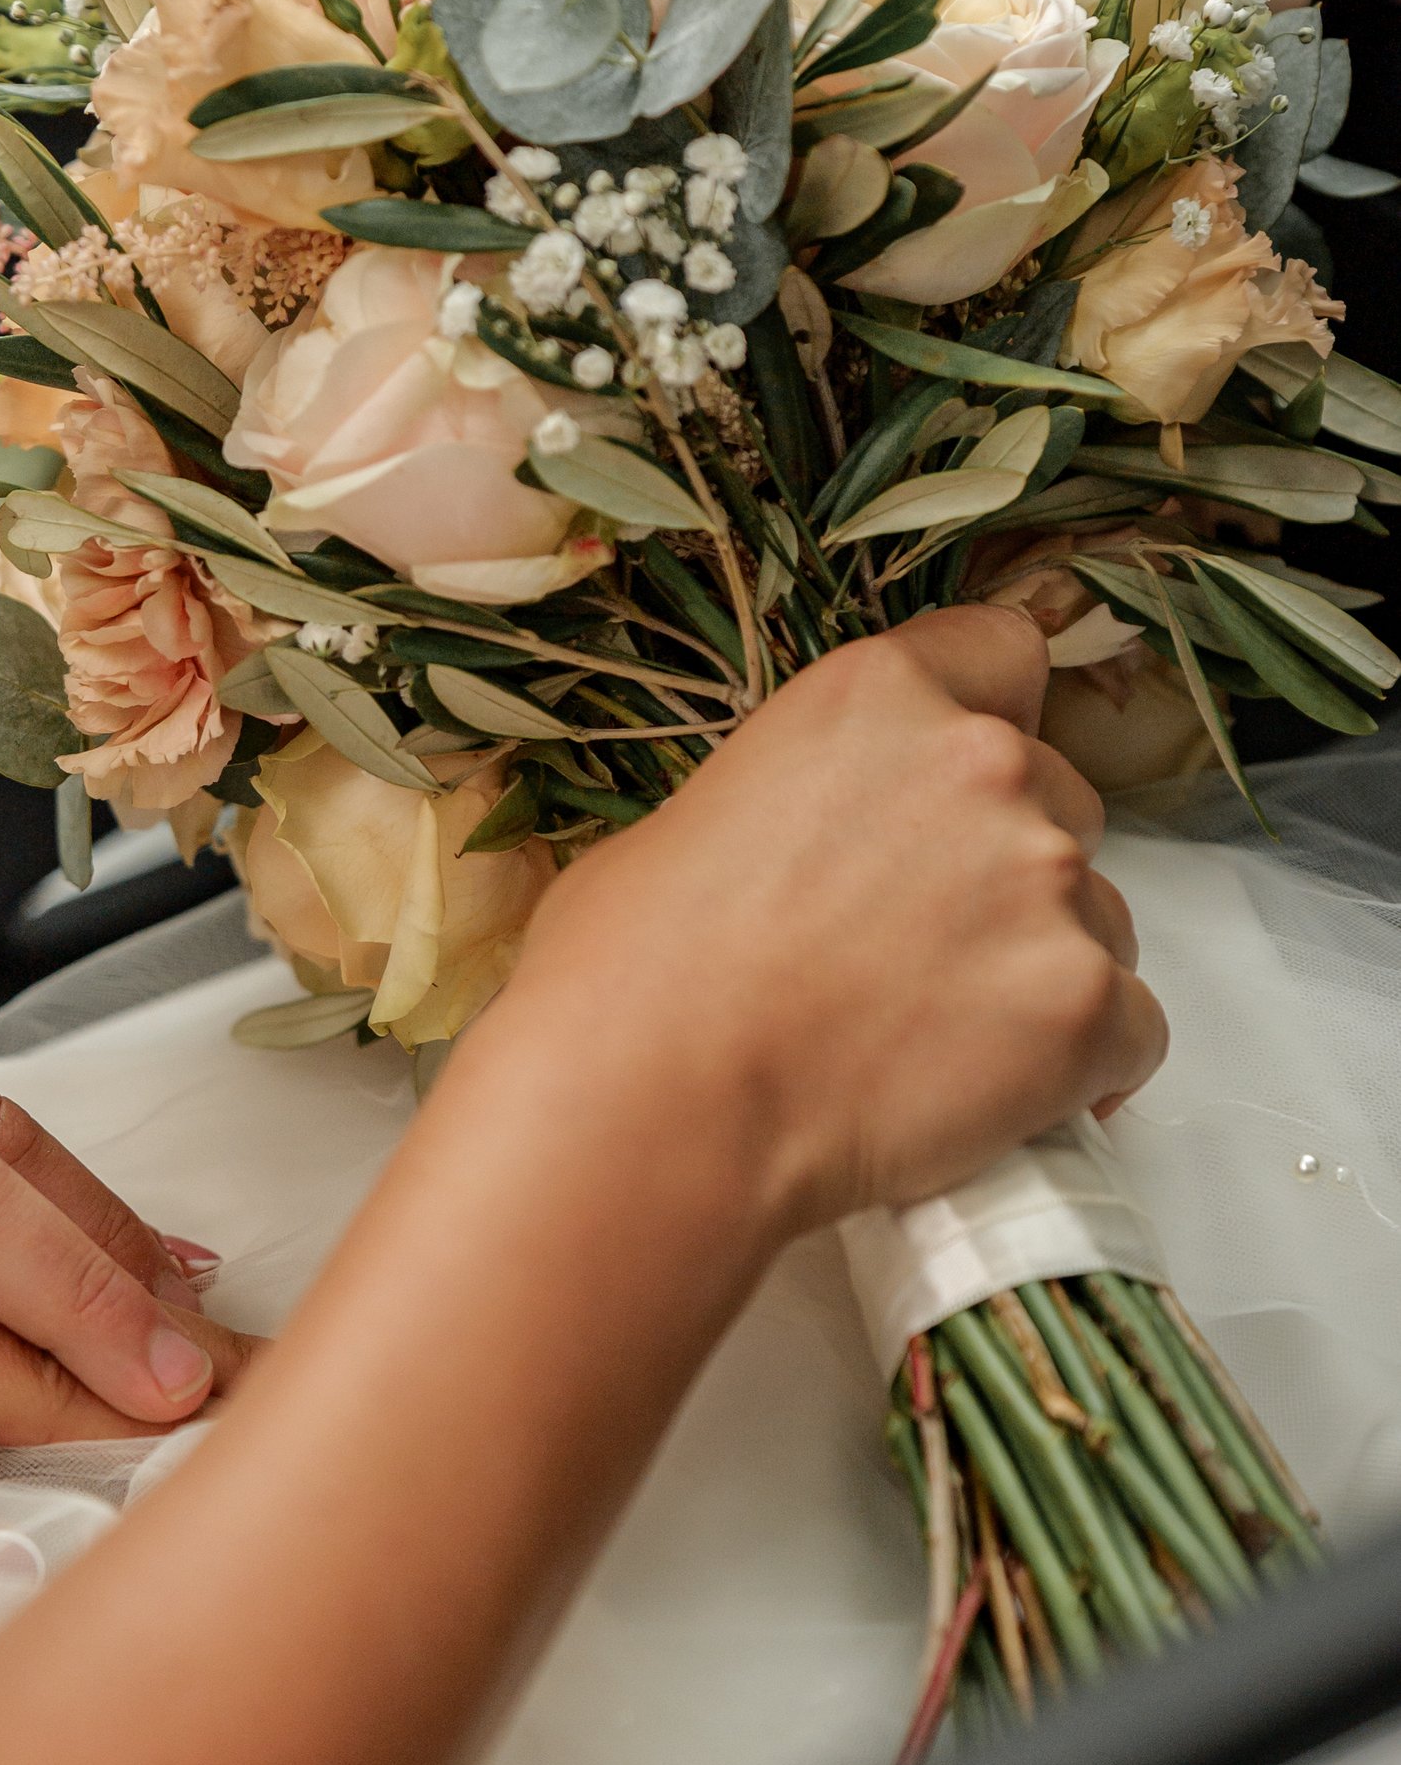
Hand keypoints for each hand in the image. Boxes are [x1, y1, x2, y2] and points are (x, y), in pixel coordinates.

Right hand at [491, 609, 1165, 1236]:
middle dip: (1011, 870)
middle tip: (925, 952)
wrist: (660, 1108)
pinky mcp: (1083, 1003)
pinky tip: (999, 1101)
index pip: (1006, 656)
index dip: (990, 730)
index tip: (962, 796)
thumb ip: (803, 798)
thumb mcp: (695, 817)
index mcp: (879, 692)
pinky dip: (1082, 1068)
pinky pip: (1132, 1030)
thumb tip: (816, 852)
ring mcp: (1047, 883)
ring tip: (940, 1044)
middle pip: (1062, 801)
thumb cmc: (633, 976)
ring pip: (1101, 920)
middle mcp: (983, 763)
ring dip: (1044, 970)